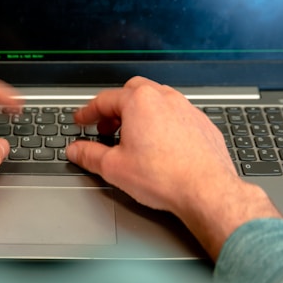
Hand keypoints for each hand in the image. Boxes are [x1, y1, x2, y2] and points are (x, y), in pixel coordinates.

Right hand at [66, 76, 281, 259]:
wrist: (206, 190)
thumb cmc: (165, 177)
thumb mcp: (113, 167)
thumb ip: (89, 155)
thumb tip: (76, 150)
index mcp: (139, 102)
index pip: (104, 100)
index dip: (88, 112)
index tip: (81, 120)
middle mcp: (164, 98)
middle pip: (131, 91)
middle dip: (114, 107)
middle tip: (106, 127)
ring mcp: (185, 108)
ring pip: (155, 99)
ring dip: (138, 112)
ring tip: (131, 135)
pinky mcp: (200, 122)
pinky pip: (175, 113)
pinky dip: (160, 121)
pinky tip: (157, 143)